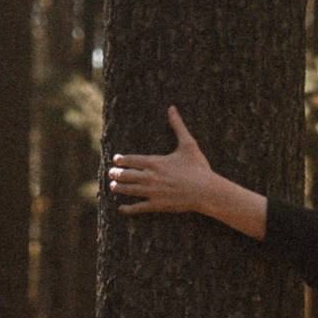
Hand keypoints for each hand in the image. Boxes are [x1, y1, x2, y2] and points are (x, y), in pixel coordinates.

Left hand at [107, 107, 267, 238]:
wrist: (206, 191)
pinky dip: (128, 208)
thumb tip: (172, 108)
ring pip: (130, 190)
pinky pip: (138, 207)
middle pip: (127, 175)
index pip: (131, 160)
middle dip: (116, 174)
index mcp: (155, 162)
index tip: (115, 160)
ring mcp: (153, 192)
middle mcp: (150, 177)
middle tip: (110, 173)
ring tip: (112, 186)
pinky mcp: (158, 205)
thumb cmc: (198, 167)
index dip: (121, 160)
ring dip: (119, 188)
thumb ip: (177, 126)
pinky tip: (121, 208)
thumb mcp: (188, 144)